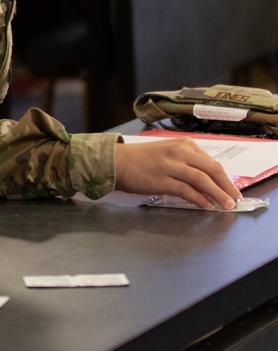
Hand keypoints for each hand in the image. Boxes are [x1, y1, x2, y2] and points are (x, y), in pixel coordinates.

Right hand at [114, 139, 239, 209]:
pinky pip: (187, 190)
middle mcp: (179, 152)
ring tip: (226, 205)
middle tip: (235, 198)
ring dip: (218, 194)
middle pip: (212, 169)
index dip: (224, 177)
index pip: (211, 161)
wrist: (115, 162)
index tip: (230, 188)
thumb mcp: (166, 153)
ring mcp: (171, 165)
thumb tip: (204, 181)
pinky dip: (200, 199)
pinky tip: (206, 205)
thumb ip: (185, 161)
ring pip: (202, 180)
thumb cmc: (139, 159)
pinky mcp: (162, 180)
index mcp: (183, 144)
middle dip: (227, 186)